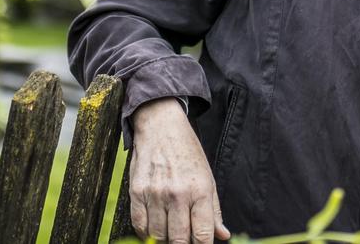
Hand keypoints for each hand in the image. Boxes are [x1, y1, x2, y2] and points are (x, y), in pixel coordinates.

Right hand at [130, 98, 231, 242]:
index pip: (202, 235)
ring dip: (164, 240)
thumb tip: (222, 235)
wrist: (161, 127)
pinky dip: (145, 233)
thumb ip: (214, 210)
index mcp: (200, 191)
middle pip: (179, 240)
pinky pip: (139, 224)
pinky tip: (153, 229)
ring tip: (169, 234)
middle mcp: (178, 194)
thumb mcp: (208, 178)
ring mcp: (155, 193)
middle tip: (183, 241)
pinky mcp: (137, 191)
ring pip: (158, 235)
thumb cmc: (187, 153)